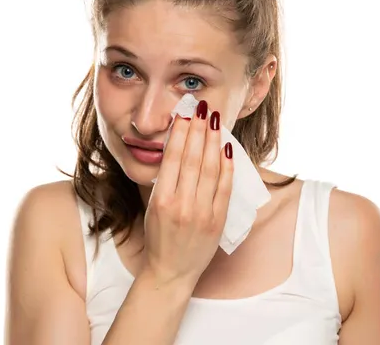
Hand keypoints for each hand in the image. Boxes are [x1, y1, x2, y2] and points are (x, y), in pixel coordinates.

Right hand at [142, 100, 233, 288]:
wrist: (171, 271)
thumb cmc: (158, 238)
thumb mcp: (153, 207)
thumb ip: (165, 181)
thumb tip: (178, 149)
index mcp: (162, 200)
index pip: (173, 158)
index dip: (180, 134)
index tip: (184, 115)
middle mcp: (182, 205)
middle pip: (192, 159)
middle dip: (198, 130)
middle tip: (201, 108)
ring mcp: (202, 213)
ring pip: (210, 169)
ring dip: (213, 141)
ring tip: (214, 120)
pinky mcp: (217, 221)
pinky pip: (224, 187)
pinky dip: (227, 166)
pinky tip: (226, 148)